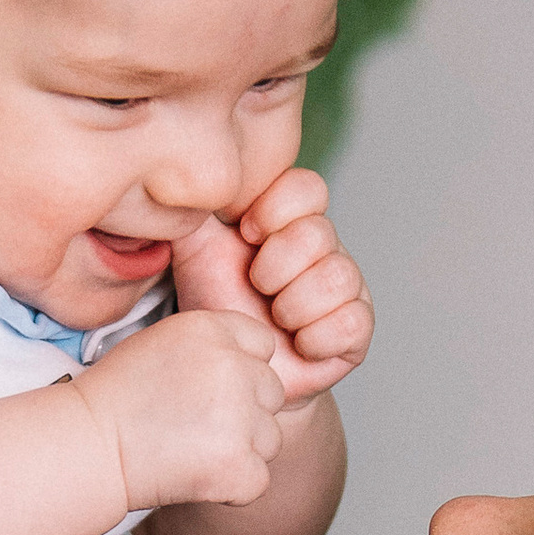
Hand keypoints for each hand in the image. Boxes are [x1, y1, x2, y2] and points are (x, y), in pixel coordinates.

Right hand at [74, 306, 285, 511]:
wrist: (88, 447)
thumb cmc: (117, 397)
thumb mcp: (162, 343)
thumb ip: (213, 345)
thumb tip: (255, 362)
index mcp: (212, 329)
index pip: (262, 345)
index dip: (240, 369)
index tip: (206, 388)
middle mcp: (233, 367)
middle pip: (272, 392)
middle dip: (245, 411)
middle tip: (194, 424)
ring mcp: (239, 418)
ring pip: (270, 438)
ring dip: (240, 450)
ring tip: (191, 450)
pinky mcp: (238, 466)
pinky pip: (258, 480)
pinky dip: (232, 487)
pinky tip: (195, 476)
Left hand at [171, 168, 372, 406]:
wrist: (229, 368)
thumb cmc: (215, 305)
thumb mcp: (193, 248)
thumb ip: (193, 206)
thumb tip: (178, 166)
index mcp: (290, 218)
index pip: (308, 187)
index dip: (276, 209)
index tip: (246, 234)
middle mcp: (324, 247)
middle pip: (319, 233)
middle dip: (275, 266)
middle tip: (256, 285)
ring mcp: (345, 288)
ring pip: (337, 278)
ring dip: (293, 305)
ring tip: (273, 318)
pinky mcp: (355, 331)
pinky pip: (351, 322)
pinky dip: (315, 338)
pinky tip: (296, 344)